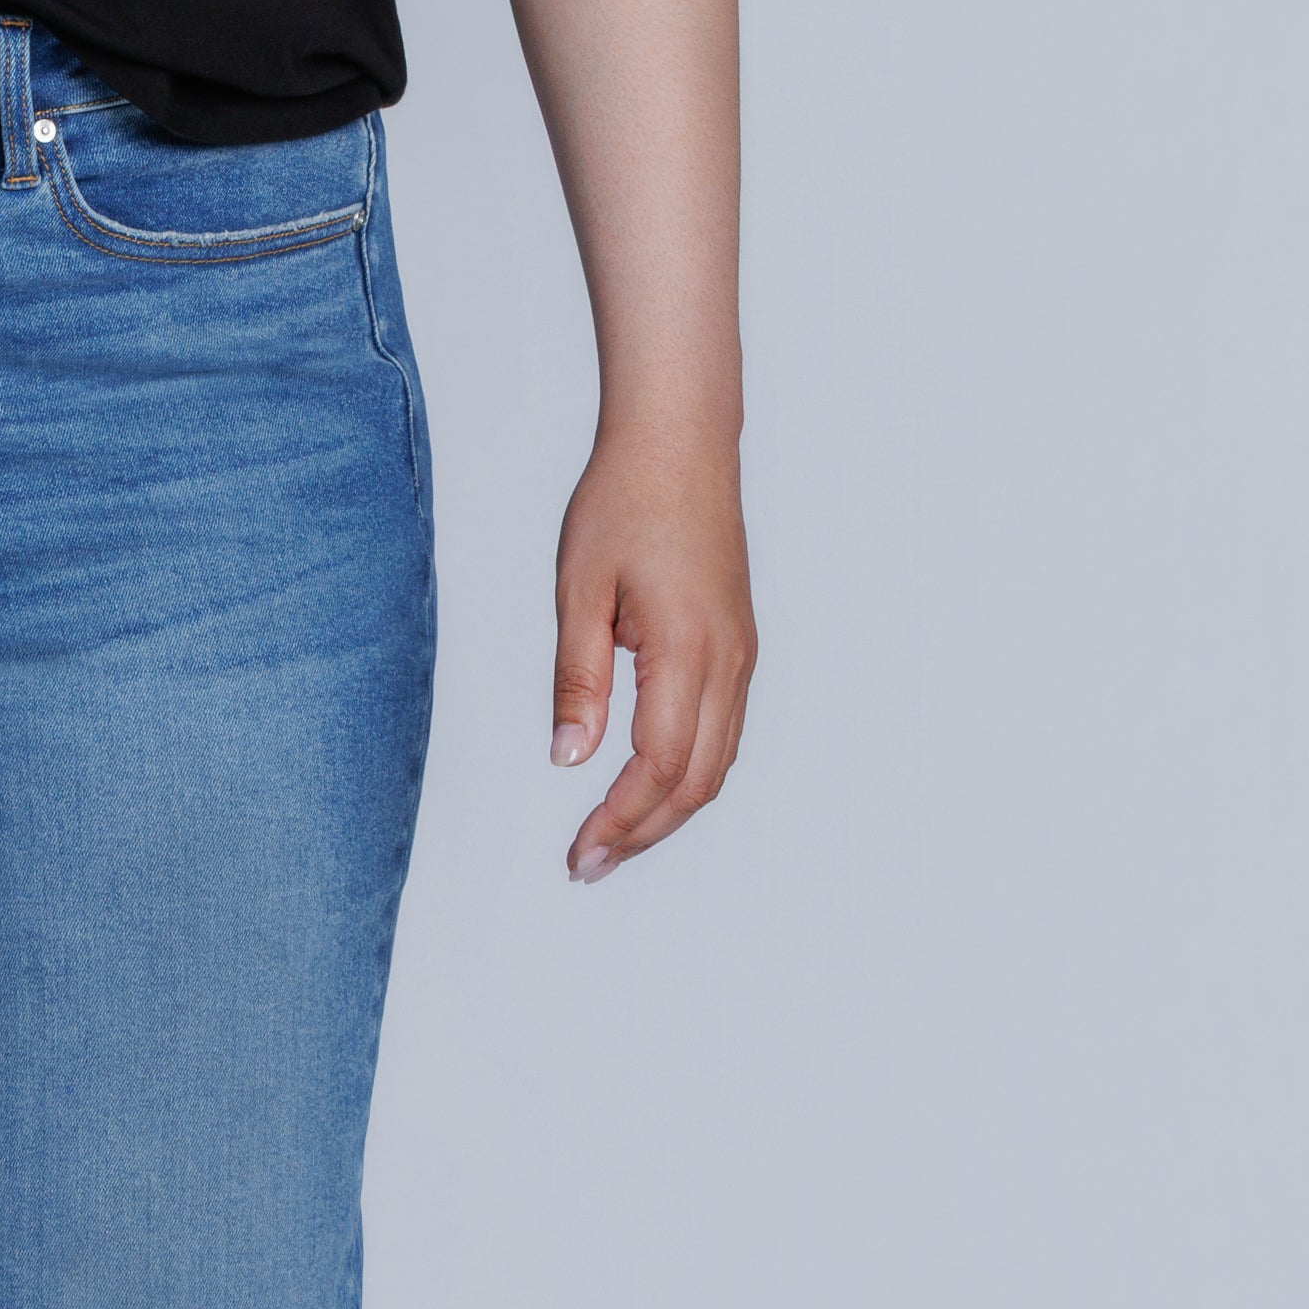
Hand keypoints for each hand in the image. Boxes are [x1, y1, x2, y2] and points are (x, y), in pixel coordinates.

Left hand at [550, 434, 753, 878]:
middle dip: (643, 833)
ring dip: (668, 810)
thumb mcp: (580, 589)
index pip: (659, 766)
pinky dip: (688, 774)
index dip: (620, 821)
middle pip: (696, 782)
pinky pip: (723, 732)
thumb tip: (568, 758)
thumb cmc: (624, 502)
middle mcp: (728, 662)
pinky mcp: (737, 644)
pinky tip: (648, 785)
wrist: (681, 442)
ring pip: (717, 763)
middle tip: (587, 866)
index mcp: (688, 651)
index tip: (579, 854)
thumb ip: (576, 678)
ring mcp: (741, 655)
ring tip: (612, 840)